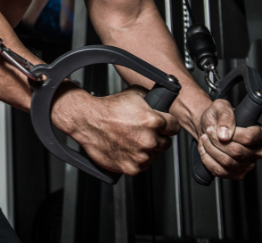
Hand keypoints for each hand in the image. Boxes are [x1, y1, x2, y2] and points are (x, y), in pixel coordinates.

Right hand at [54, 85, 179, 175]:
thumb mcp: (134, 94)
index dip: (168, 125)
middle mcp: (148, 139)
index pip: (174, 127)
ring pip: (154, 156)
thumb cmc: (106, 108)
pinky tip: (128, 150)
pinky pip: (141, 167)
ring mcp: (140, 155)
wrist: (86, 121)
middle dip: (157, 138)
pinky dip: (136, 161)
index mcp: (153, 121)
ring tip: (133, 141)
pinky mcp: (130, 167)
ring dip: (147, 151)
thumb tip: (161, 101)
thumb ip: (152, 100)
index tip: (163, 126)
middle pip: (165, 143)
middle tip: (144, 133)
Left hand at [196, 99, 261, 178]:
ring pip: (227, 162)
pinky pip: (220, 171)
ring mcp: (248, 164)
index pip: (248, 138)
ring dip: (210, 150)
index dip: (230, 133)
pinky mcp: (236, 173)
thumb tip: (225, 133)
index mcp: (261, 134)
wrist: (207, 128)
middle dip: (216, 141)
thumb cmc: (217, 118)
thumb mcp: (220, 107)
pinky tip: (205, 150)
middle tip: (209, 133)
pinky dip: (207, 160)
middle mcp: (258, 151)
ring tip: (206, 140)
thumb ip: (226, 116)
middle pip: (236, 151)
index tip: (217, 128)